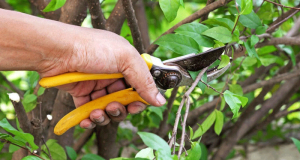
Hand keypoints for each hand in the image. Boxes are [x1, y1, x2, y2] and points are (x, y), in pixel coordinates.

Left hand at [38, 28, 165, 128]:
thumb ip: (144, 80)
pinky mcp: (81, 94)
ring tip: (98, 112)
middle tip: (115, 107)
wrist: (57, 51)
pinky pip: (90, 111)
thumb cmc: (91, 47)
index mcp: (126, 63)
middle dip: (122, 109)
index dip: (140, 98)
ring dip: (106, 115)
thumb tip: (159, 100)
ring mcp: (97, 85)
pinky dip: (90, 119)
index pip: (140, 86)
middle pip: (125, 100)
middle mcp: (113, 75)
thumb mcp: (125, 59)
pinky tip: (88, 119)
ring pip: (109, 108)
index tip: (137, 105)